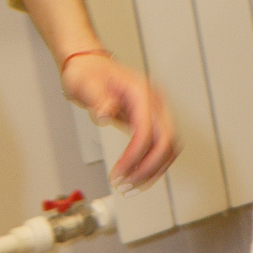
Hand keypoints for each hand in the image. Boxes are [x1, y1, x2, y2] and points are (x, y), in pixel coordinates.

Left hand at [60, 52, 178, 186]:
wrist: (89, 65)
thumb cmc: (86, 72)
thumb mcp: (84, 83)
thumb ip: (96, 98)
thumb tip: (104, 114)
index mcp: (141, 92)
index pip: (147, 131)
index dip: (134, 157)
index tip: (118, 174)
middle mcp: (155, 102)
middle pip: (166, 144)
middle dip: (148, 170)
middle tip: (126, 187)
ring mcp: (156, 112)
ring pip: (168, 149)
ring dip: (152, 172)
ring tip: (130, 187)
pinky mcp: (152, 121)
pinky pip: (160, 148)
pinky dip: (150, 166)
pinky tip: (134, 176)